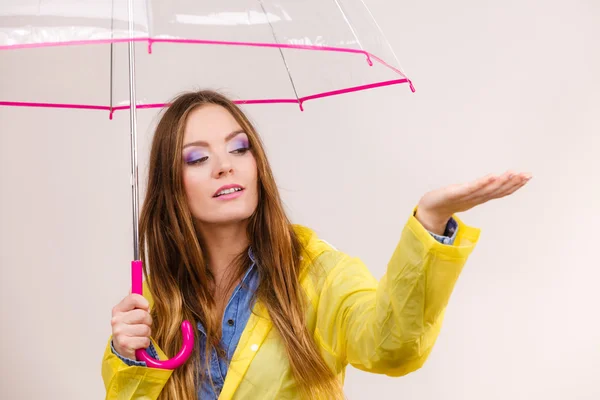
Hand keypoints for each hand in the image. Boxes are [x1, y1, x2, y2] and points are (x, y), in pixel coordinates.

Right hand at [111, 294, 152, 359]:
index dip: (144, 303)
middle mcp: (116, 320)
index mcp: (118, 309)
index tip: (145, 308)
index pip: (134, 298)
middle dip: (147, 321)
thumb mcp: (130, 313)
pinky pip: (145, 340)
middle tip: (141, 325)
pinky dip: (145, 343)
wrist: (122, 349)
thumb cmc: (130, 329)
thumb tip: (135, 283)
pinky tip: (138, 343)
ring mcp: (119, 332)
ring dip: (147, 333)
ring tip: (139, 335)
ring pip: (146, 328)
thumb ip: (134, 300)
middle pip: (143, 314)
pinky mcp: (124, 344)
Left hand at [415, 170, 531, 234]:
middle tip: (528, 175)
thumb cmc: (447, 201)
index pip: (500, 191)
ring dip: (502, 181)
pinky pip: (471, 188)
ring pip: (487, 189)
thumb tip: (490, 183)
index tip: (528, 177)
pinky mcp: (455, 193)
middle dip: (513, 182)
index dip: (515, 185)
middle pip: (497, 190)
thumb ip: (478, 190)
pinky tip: (493, 176)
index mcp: (479, 198)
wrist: (429, 210)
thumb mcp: (466, 194)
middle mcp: (476, 198)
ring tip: (514, 173)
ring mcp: (466, 196)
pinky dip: (483, 183)